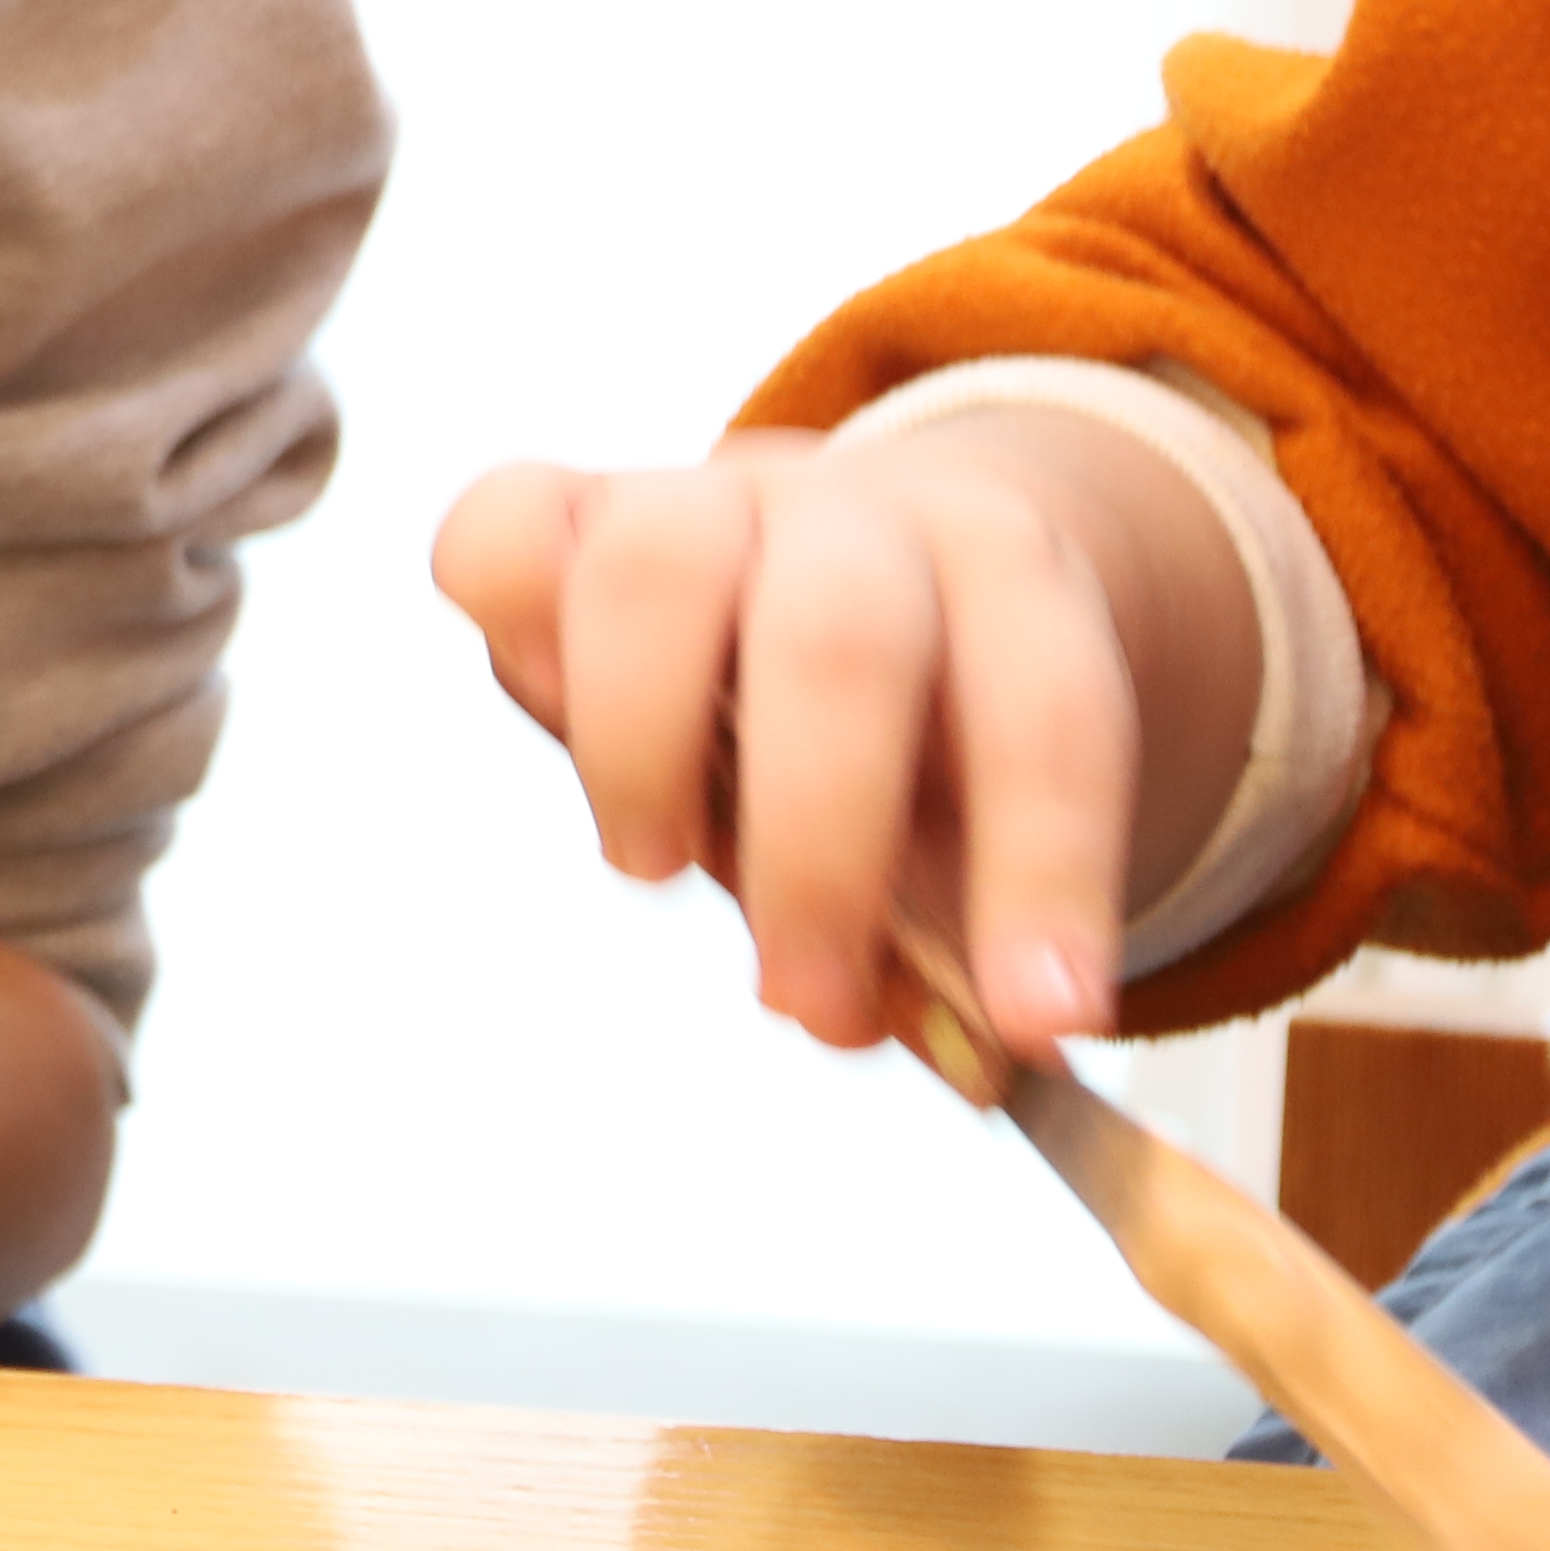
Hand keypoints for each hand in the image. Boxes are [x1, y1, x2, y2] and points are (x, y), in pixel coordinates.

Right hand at [426, 409, 1250, 1065]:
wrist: (868, 550)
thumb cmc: (920, 735)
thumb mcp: (978, 829)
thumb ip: (957, 950)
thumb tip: (937, 1052)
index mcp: (1011, 579)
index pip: (1048, 717)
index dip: (1043, 875)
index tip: (1039, 1023)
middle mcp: (861, 515)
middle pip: (837, 646)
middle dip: (815, 854)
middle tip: (800, 996)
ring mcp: (706, 497)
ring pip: (648, 572)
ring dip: (637, 753)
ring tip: (652, 863)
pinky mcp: (572, 506)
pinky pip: (501, 531)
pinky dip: (509, 625)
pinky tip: (555, 711)